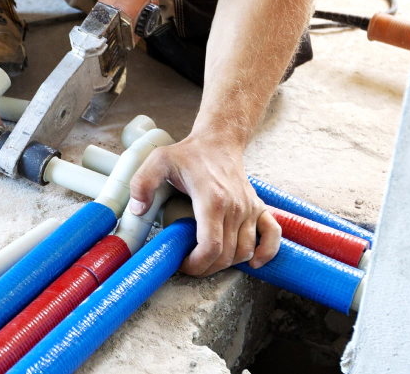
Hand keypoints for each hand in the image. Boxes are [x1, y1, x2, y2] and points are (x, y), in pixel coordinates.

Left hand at [128, 133, 280, 275]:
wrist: (218, 141)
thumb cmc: (189, 153)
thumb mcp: (158, 161)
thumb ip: (142, 183)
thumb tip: (137, 210)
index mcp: (212, 199)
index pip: (210, 246)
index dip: (196, 264)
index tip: (182, 264)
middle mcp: (235, 207)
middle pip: (227, 255)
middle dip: (206, 268)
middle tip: (189, 265)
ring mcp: (249, 208)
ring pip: (245, 251)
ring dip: (227, 263)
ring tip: (207, 260)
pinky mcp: (259, 207)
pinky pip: (272, 235)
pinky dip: (266, 252)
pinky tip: (253, 261)